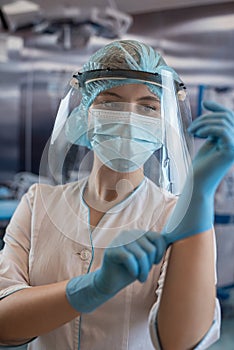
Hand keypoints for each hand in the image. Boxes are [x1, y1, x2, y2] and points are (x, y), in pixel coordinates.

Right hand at [94, 230, 166, 294]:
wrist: (110, 282)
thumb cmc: (130, 270)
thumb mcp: (146, 259)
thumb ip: (155, 249)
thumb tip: (173, 238)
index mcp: (138, 234)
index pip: (158, 237)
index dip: (160, 252)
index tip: (154, 262)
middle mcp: (128, 234)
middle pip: (150, 249)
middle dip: (149, 265)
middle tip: (144, 274)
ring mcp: (119, 241)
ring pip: (141, 255)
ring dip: (143, 271)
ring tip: (140, 278)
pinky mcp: (112, 250)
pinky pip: (129, 259)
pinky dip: (134, 270)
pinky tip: (133, 275)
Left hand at [163, 101, 233, 243]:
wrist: (197, 184)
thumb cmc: (201, 165)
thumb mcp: (208, 141)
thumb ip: (213, 126)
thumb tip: (208, 105)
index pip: (230, 116)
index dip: (218, 108)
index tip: (204, 103)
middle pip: (226, 117)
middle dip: (206, 118)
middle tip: (191, 128)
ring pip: (222, 121)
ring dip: (203, 123)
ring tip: (191, 132)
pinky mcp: (230, 151)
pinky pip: (221, 129)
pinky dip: (206, 128)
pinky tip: (196, 134)